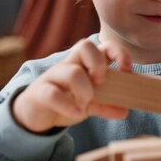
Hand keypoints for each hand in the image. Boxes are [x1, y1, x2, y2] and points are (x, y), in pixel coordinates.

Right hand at [12, 39, 130, 132]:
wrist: (35, 114)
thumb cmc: (65, 101)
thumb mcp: (90, 104)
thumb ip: (106, 105)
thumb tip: (125, 110)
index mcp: (84, 64)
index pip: (103, 46)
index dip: (118, 53)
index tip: (126, 71)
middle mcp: (69, 64)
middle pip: (84, 46)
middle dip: (98, 64)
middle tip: (100, 83)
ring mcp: (54, 76)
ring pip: (72, 72)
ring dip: (85, 91)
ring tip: (85, 105)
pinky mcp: (40, 92)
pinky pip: (52, 93)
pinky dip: (67, 105)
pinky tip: (75, 113)